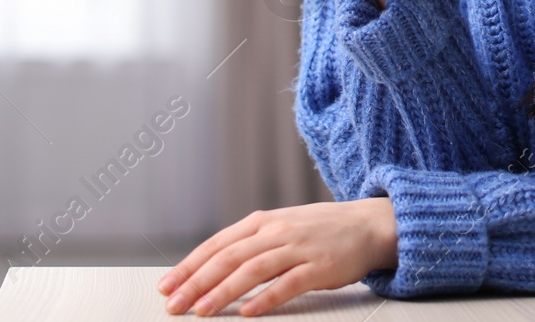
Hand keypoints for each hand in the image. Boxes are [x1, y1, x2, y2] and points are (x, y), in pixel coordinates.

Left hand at [157, 198, 397, 315]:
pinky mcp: (320, 266)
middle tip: (174, 305)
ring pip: (252, 270)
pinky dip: (266, 298)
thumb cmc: (320, 231)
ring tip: (201, 311)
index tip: (166, 286)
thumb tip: (210, 268)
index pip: (217, 244)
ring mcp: (298, 248)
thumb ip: (250, 244)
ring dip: (223, 292)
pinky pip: (288, 284)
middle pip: (228, 257)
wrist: (368, 224)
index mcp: (263, 222)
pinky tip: (248, 312)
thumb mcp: (281, 227)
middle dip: (196, 282)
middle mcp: (277, 231)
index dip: (189, 266)